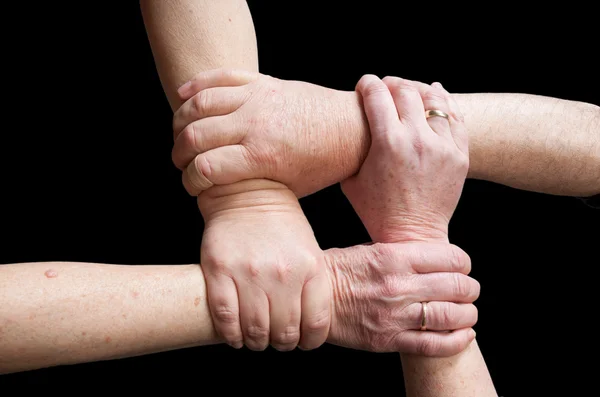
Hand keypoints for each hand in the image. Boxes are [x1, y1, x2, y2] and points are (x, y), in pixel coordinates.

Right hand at [173, 69, 368, 196]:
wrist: (352, 128)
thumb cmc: (322, 164)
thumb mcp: (289, 187)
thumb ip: (251, 184)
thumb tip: (217, 184)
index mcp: (262, 157)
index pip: (204, 168)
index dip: (190, 181)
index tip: (193, 186)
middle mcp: (255, 124)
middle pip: (194, 136)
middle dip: (179, 154)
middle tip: (182, 163)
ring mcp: (257, 98)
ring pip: (199, 103)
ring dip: (180, 121)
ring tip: (181, 135)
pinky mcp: (263, 82)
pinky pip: (219, 76)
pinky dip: (195, 85)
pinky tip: (184, 98)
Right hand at [199, 180, 329, 350]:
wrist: (249, 193)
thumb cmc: (282, 226)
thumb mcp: (310, 250)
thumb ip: (311, 286)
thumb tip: (306, 329)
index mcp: (311, 267)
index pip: (316, 324)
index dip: (309, 341)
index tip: (302, 341)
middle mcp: (282, 273)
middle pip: (285, 332)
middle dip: (282, 343)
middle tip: (276, 339)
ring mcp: (250, 272)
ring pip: (255, 331)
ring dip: (257, 342)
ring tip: (256, 338)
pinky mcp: (220, 270)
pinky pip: (225, 318)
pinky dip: (231, 335)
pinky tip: (235, 336)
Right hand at [324, 241, 478, 355]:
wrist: (312, 299)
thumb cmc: (341, 270)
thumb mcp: (372, 249)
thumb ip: (405, 252)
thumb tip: (440, 258)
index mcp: (394, 257)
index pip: (452, 258)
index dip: (464, 263)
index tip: (462, 267)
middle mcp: (398, 285)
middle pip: (457, 287)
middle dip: (469, 288)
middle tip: (468, 289)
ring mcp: (395, 315)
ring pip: (451, 316)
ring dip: (468, 313)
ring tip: (467, 311)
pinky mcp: (390, 339)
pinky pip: (435, 344)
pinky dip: (457, 340)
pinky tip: (465, 334)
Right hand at [341, 75, 468, 242]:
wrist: (412, 235)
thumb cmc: (375, 210)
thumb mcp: (351, 180)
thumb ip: (351, 149)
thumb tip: (347, 127)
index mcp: (388, 143)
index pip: (377, 94)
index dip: (367, 83)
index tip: (364, 84)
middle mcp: (417, 140)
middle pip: (406, 90)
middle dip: (392, 83)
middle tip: (385, 86)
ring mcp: (442, 147)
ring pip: (434, 99)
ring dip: (418, 89)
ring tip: (410, 90)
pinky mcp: (459, 155)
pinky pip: (455, 117)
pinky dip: (444, 103)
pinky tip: (435, 95)